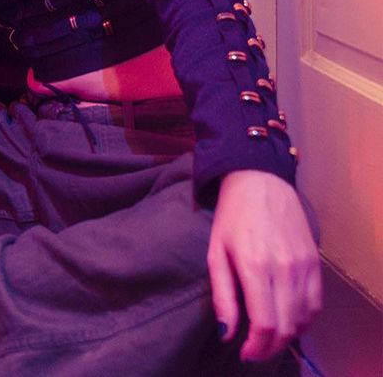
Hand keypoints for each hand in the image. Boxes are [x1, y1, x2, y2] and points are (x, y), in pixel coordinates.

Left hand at [208, 170, 321, 362]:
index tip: (245, 352)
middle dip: (270, 347)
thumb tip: (226, 333)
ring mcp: (303, 265)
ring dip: (287, 336)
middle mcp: (284, 268)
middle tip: (255, 350)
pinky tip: (289, 319)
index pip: (265, 324)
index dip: (256, 348)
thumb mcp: (216, 252)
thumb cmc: (232, 216)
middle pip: (285, 327)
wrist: (260, 180)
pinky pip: (316, 304)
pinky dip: (304, 320)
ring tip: (269, 337)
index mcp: (254, 266)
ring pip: (303, 319)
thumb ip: (222, 295)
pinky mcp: (315, 262)